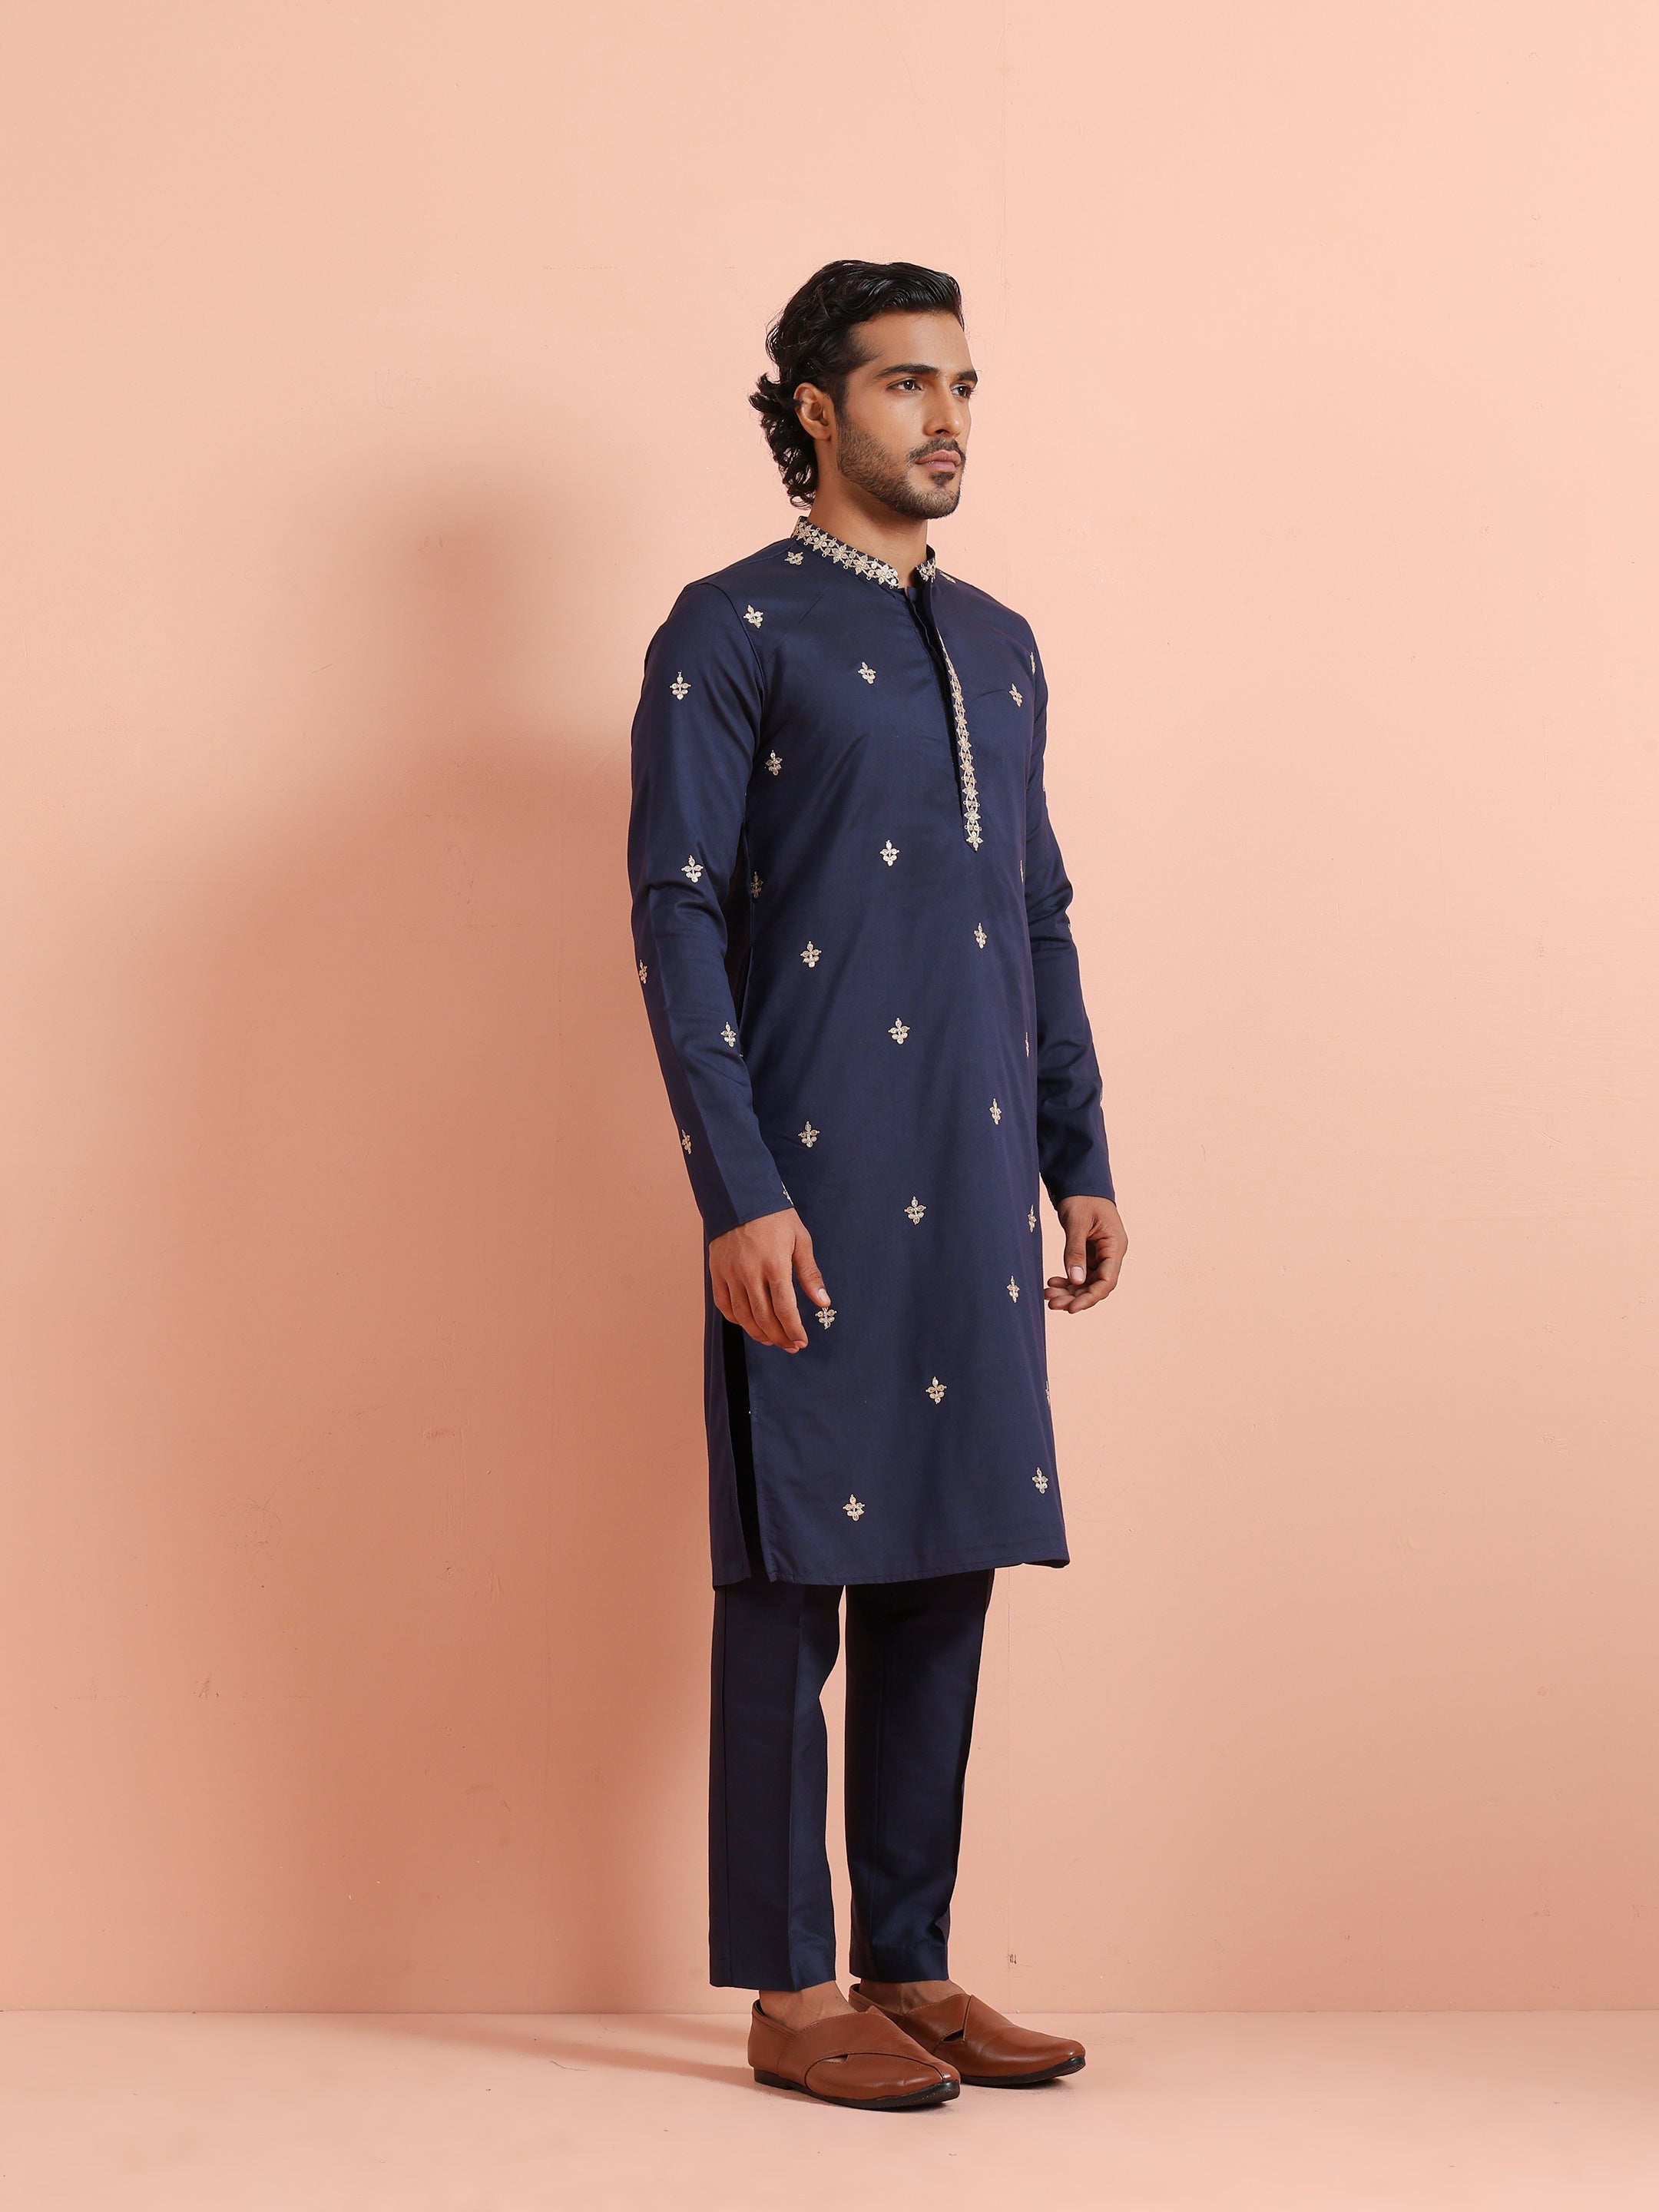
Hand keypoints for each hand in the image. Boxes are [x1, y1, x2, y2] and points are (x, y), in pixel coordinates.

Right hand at [709, 1208, 829, 1351]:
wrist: (740, 1196)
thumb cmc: (775, 1217)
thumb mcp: (800, 1240)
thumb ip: (810, 1274)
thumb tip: (823, 1302)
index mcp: (775, 1265)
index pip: (785, 1309)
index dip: (794, 1330)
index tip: (802, 1341)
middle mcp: (750, 1273)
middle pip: (764, 1318)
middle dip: (779, 1337)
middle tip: (790, 1346)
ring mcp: (731, 1273)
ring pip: (743, 1316)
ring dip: (758, 1333)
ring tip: (771, 1340)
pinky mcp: (717, 1271)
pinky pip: (724, 1304)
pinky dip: (736, 1319)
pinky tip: (748, 1324)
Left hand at [1044, 1195, 1125, 1313]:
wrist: (1078, 1182)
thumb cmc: (1082, 1197)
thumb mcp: (1076, 1223)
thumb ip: (1075, 1251)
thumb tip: (1075, 1280)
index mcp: (1115, 1246)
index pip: (1107, 1280)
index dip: (1090, 1297)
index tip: (1072, 1308)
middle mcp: (1110, 1253)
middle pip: (1096, 1285)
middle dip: (1075, 1297)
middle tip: (1052, 1304)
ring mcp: (1100, 1254)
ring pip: (1086, 1282)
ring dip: (1069, 1291)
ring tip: (1048, 1295)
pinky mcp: (1089, 1253)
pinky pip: (1080, 1273)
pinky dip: (1067, 1280)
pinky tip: (1052, 1283)